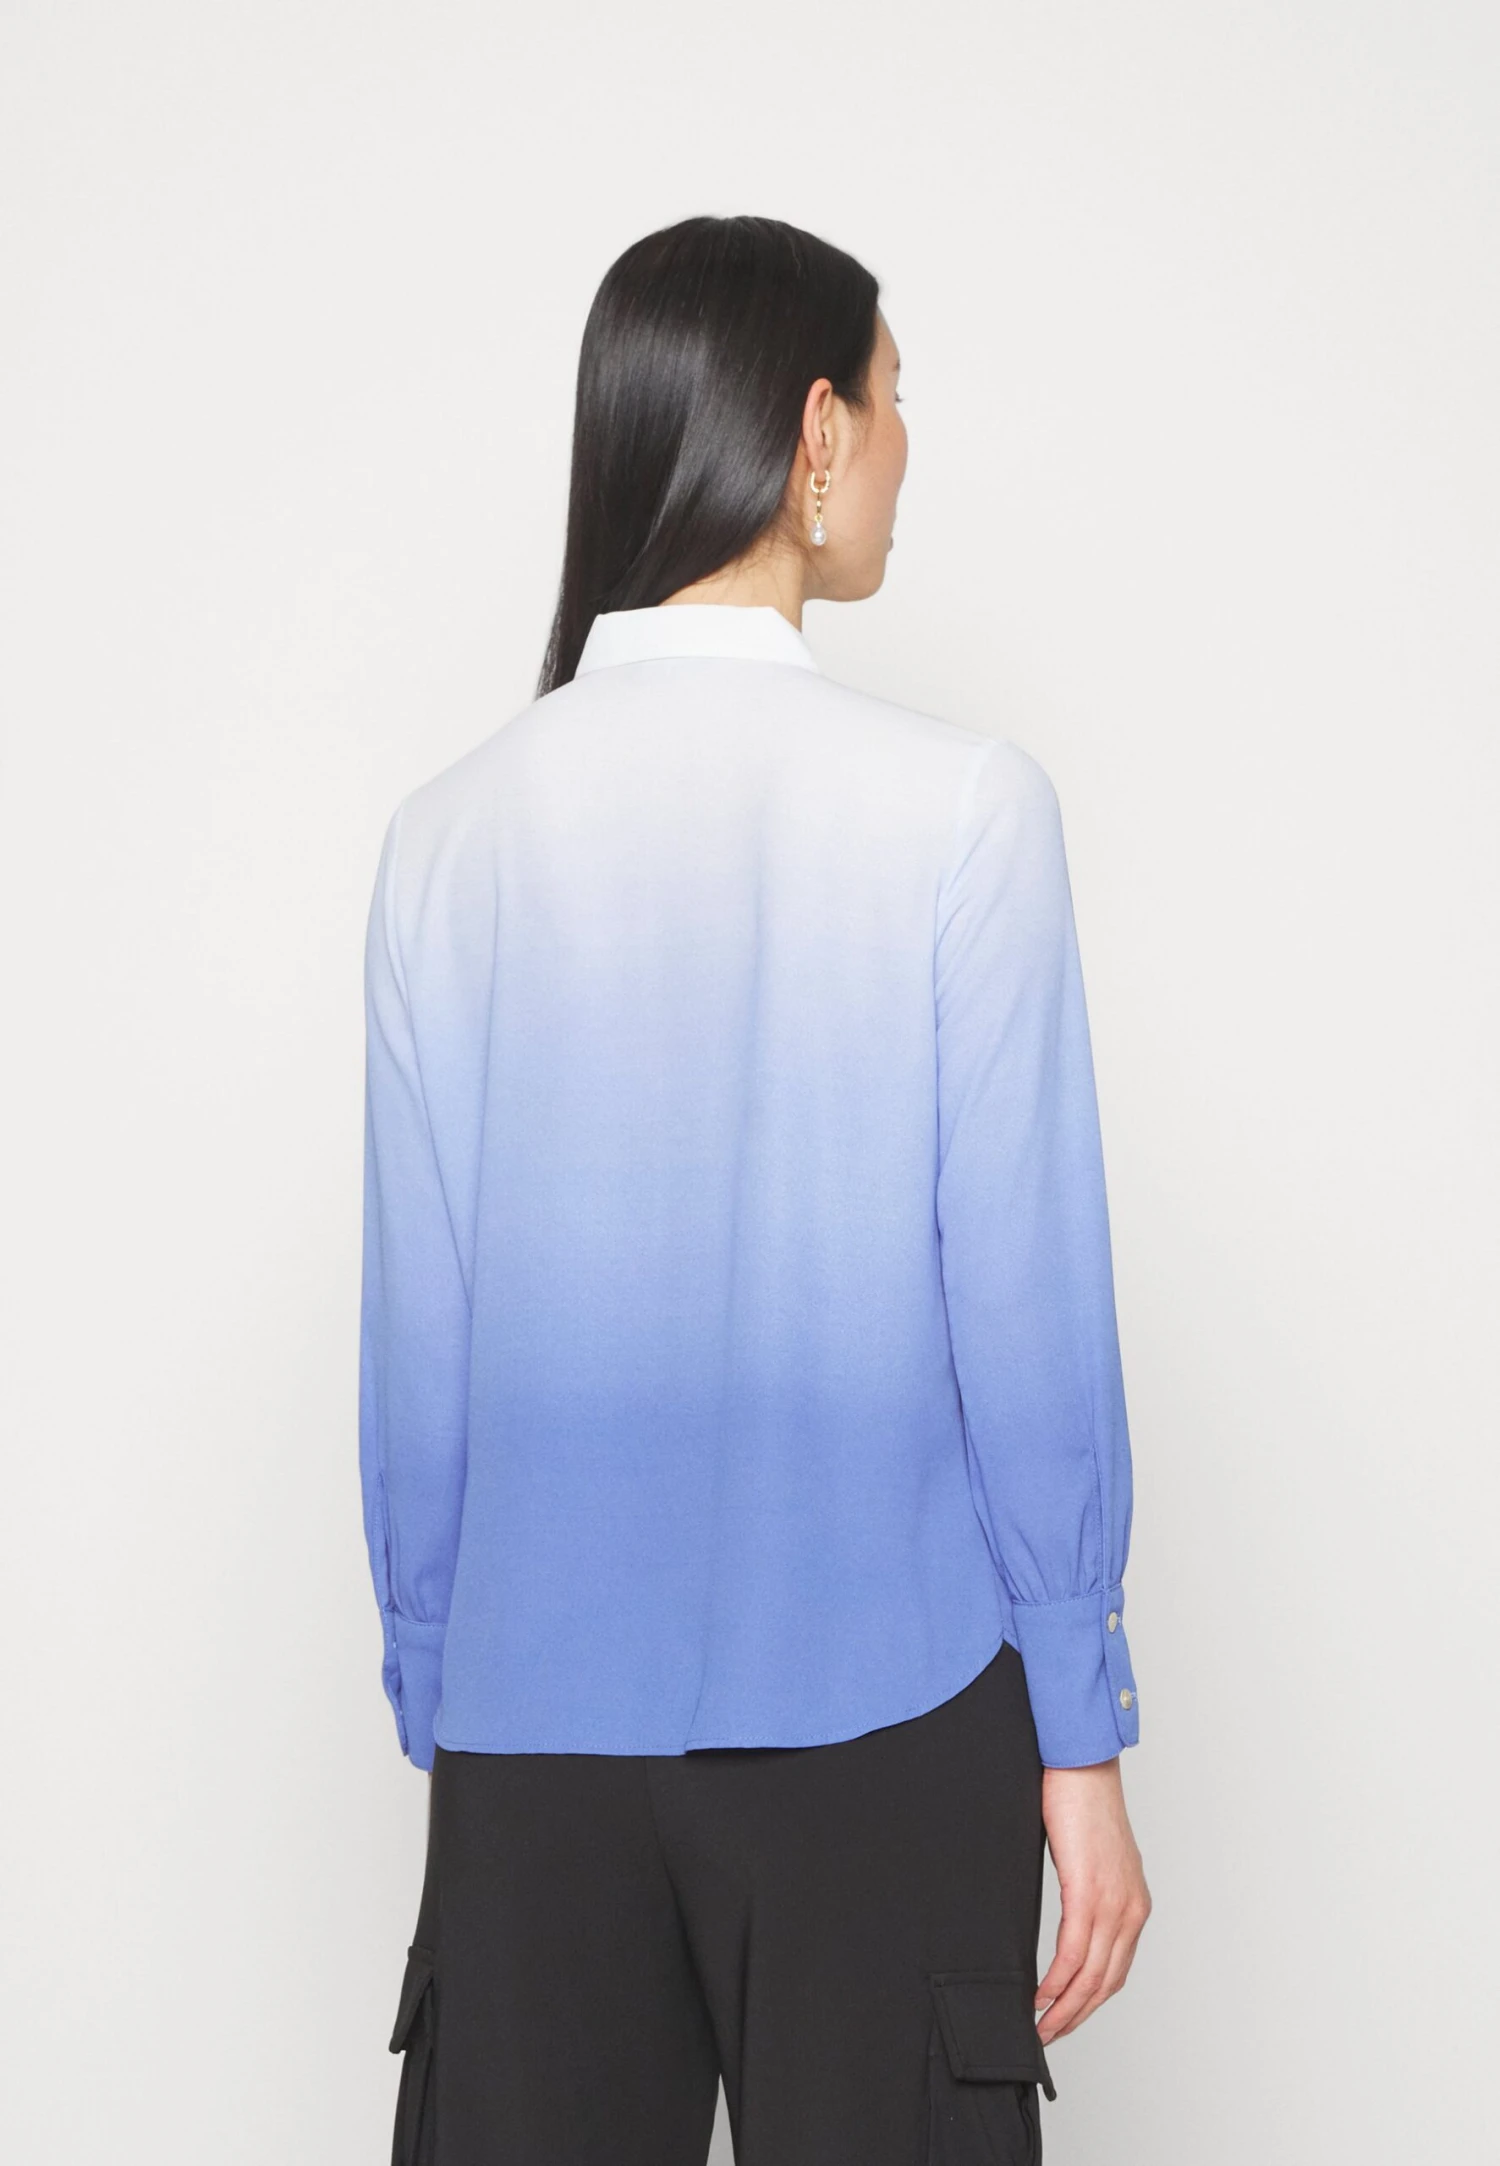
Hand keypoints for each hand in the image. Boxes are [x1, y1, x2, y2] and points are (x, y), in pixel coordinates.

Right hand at [1034, 1757, 1150, 2044]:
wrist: (1080, 1764)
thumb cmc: (1080, 1804)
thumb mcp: (1091, 1861)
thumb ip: (1088, 1895)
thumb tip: (1069, 1923)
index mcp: (1134, 1904)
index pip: (1116, 1972)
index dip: (1090, 2003)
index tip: (1064, 2020)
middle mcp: (1131, 1909)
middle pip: (1106, 1983)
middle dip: (1076, 2016)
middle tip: (1048, 2036)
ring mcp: (1114, 1902)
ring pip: (1092, 1976)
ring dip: (1065, 2008)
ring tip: (1041, 2025)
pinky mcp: (1090, 1891)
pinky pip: (1074, 1952)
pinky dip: (1057, 1981)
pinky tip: (1040, 1995)